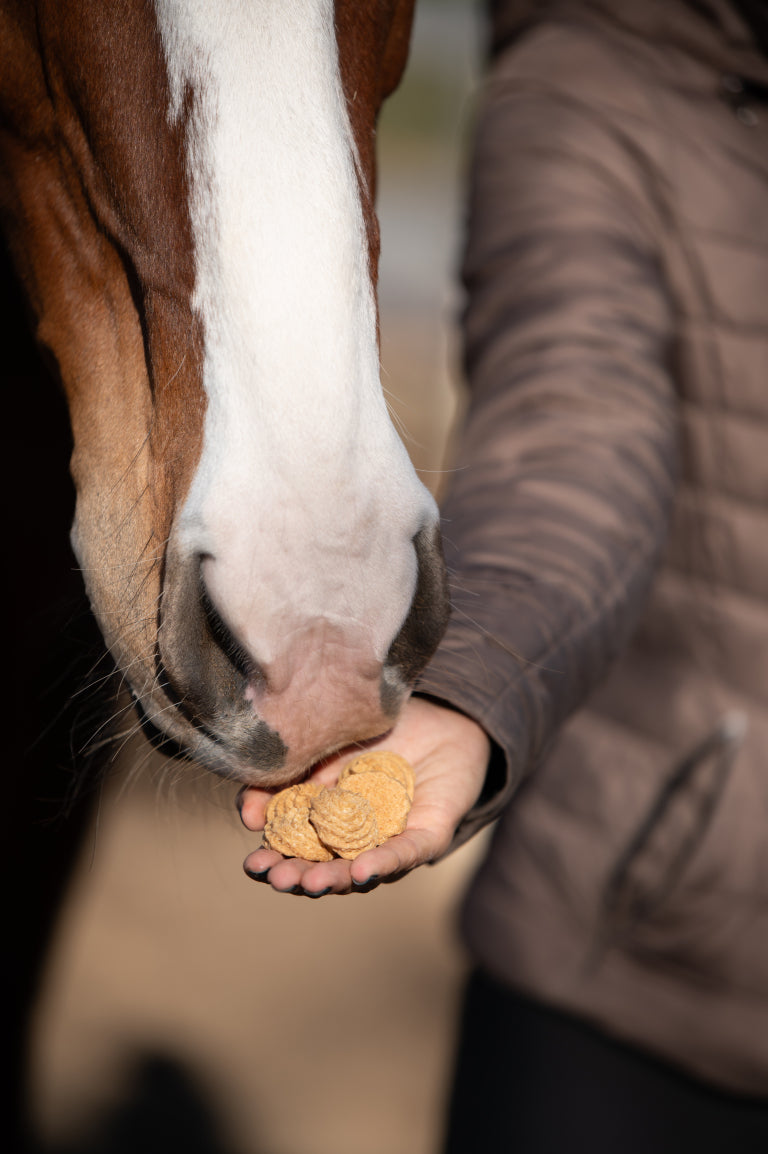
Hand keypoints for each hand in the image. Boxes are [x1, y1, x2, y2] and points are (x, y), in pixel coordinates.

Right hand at [238, 696, 489, 895]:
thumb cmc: (375, 734)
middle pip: (323, 869)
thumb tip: (248, 817)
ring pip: (361, 870)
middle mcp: (357, 842)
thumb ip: (282, 780)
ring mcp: (390, 841)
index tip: (253, 865)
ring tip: (311, 883)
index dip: (273, 860)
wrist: (440, 715)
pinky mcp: (427, 837)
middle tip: (277, 879)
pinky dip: (384, 862)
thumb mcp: (318, 750)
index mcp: (326, 823)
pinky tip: (363, 871)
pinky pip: (405, 853)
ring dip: (335, 879)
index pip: (294, 850)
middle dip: (299, 877)